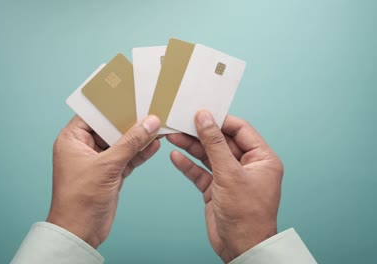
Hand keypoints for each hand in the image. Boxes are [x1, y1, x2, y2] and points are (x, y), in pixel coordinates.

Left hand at [47, 115, 160, 248]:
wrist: (81, 231)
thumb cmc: (80, 199)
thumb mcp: (107, 166)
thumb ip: (130, 143)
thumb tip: (150, 123)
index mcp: (72, 139)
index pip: (93, 114)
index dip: (111, 104)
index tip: (130, 93)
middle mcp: (84, 147)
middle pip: (110, 127)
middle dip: (130, 121)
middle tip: (149, 107)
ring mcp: (98, 161)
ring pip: (121, 143)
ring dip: (139, 137)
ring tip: (158, 124)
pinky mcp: (110, 173)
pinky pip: (127, 157)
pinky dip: (140, 153)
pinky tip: (155, 144)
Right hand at [167, 111, 282, 262]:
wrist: (240, 248)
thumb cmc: (246, 214)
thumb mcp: (229, 173)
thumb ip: (214, 143)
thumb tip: (204, 118)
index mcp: (261, 159)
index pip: (240, 130)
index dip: (220, 120)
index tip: (201, 112)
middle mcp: (247, 166)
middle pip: (221, 142)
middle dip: (201, 133)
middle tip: (181, 122)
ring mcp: (230, 178)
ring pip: (209, 156)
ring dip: (191, 147)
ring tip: (173, 136)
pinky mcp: (216, 190)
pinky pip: (201, 172)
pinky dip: (189, 165)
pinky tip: (176, 156)